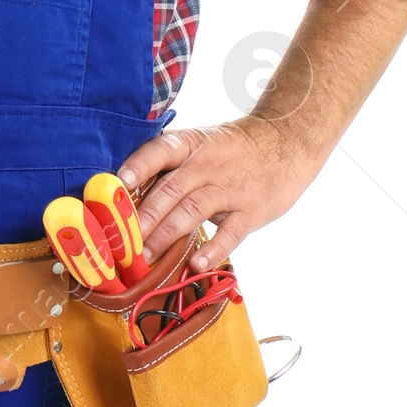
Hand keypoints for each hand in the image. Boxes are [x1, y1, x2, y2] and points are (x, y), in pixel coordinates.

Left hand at [117, 114, 315, 271]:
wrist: (289, 142)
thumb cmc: (234, 149)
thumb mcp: (202, 144)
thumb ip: (170, 166)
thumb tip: (126, 194)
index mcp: (191, 144)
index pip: (160, 151)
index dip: (138, 166)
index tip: (117, 184)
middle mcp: (208, 164)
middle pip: (170, 190)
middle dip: (143, 217)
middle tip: (122, 241)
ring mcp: (230, 188)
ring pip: (193, 211)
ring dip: (167, 235)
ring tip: (147, 256)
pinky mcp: (251, 210)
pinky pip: (230, 232)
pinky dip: (214, 249)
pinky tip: (197, 264)